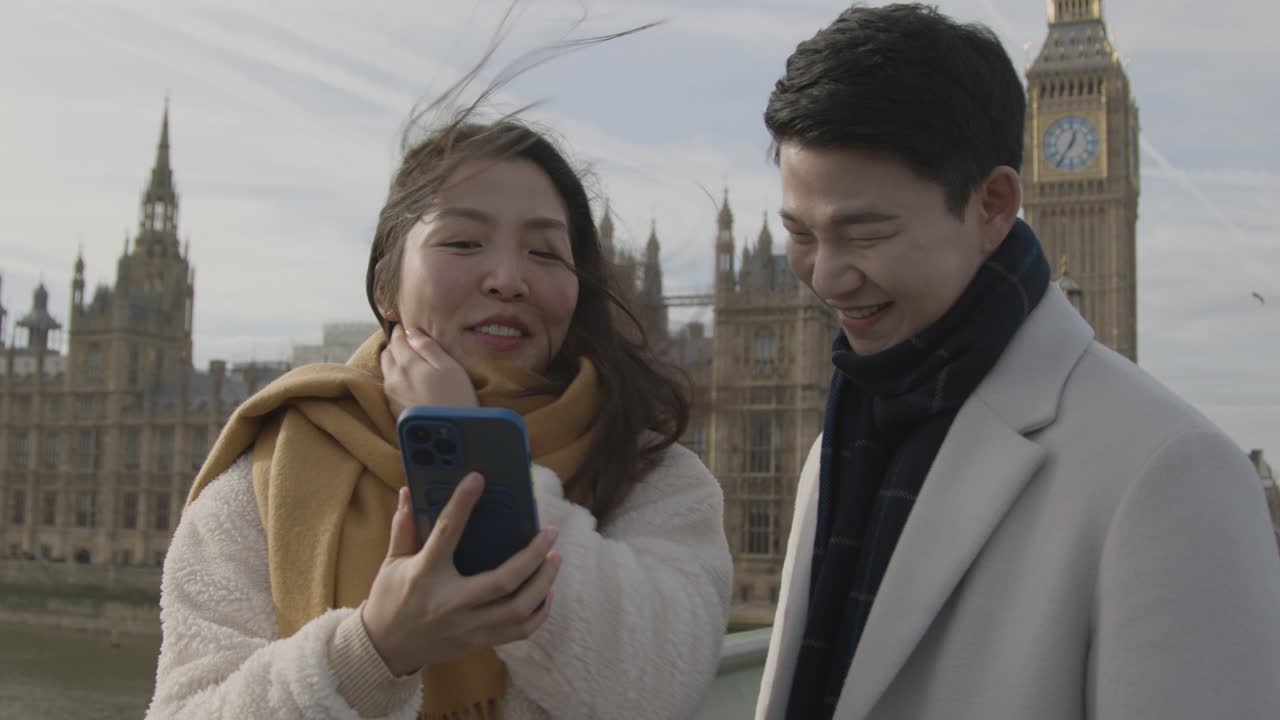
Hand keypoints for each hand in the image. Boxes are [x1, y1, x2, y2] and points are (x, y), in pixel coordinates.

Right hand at [362, 475, 560, 676]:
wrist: (385, 651)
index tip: (478, 479)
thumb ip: (403, 528)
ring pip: (519, 609)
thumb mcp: (391, 563)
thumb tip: (407, 493)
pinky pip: (519, 631)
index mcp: (426, 574)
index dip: (462, 503)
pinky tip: (546, 592)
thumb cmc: (389, 601)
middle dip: (533, 555)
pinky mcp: (479, 641)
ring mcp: (468, 626)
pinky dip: (540, 612)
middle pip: (503, 580)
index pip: (447, 532)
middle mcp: (451, 602)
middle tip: (551, 533)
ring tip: (555, 559)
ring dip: (544, 583)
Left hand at [381, 324, 477, 417]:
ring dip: (393, 362)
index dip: (401, 331)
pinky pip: (389, 386)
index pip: (397, 339)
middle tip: (407, 343)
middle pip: (387, 354)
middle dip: (395, 345)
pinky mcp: (393, 410)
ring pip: (386, 371)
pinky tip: (408, 382)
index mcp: (406, 364)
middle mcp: (393, 378)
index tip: (405, 326)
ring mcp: (390, 396)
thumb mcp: (449, 367)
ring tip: (407, 361)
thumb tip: (412, 332)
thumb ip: (428, 347)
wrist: (448, 437)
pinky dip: (395, 378)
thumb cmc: (456, 398)